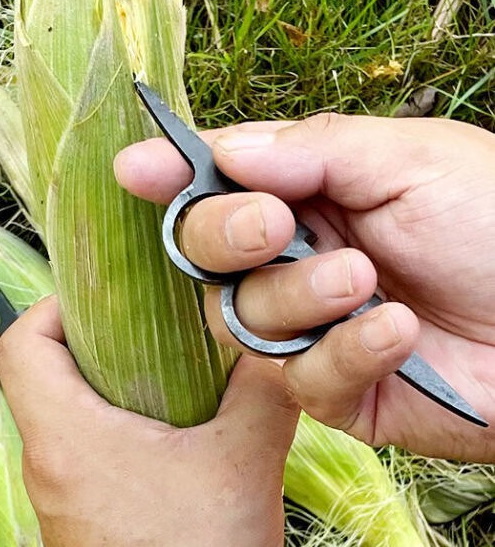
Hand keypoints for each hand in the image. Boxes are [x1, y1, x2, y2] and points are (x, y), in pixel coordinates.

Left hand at [0, 297, 296, 546]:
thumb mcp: (243, 465)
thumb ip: (261, 391)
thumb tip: (280, 339)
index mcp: (64, 434)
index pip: (19, 341)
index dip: (57, 305)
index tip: (112, 296)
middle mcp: (47, 464)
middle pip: (46, 375)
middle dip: (100, 343)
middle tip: (160, 327)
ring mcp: (60, 504)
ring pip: (70, 420)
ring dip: (117, 393)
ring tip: (182, 378)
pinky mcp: (82, 532)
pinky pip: (88, 462)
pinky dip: (123, 438)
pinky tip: (183, 442)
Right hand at [115, 113, 494, 459]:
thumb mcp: (412, 159)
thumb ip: (312, 151)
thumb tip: (223, 150)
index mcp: (319, 190)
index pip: (224, 180)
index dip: (174, 175)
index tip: (133, 170)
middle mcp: (306, 258)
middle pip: (209, 254)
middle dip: (223, 237)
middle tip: (270, 227)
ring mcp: (319, 330)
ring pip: (243, 321)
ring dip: (296, 297)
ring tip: (364, 280)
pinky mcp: (344, 397)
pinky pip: (303, 381)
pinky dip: (344, 353)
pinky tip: (396, 330)